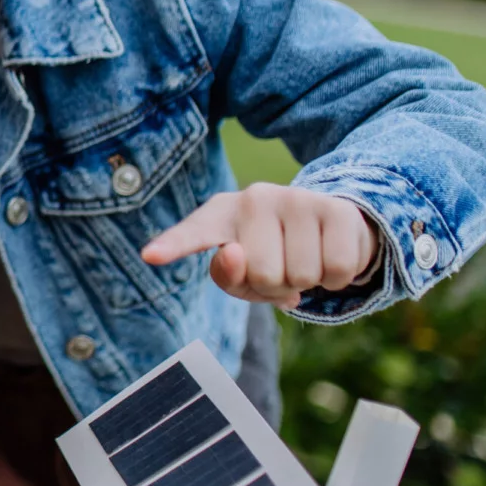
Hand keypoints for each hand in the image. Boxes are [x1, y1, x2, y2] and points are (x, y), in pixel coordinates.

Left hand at [141, 183, 378, 308]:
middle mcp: (254, 198)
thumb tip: (235, 255)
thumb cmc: (274, 254)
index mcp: (220, 216)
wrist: (328, 224)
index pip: (193, 233)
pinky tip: (327, 255)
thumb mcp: (244, 273)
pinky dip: (336, 278)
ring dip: (307, 282)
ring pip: (301, 276)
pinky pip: (336, 270)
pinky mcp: (335, 208)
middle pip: (262, 275)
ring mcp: (295, 198)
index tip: (150, 256)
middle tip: (282, 267)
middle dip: (276, 286)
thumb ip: (230, 277)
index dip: (172, 245)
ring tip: (304, 258)